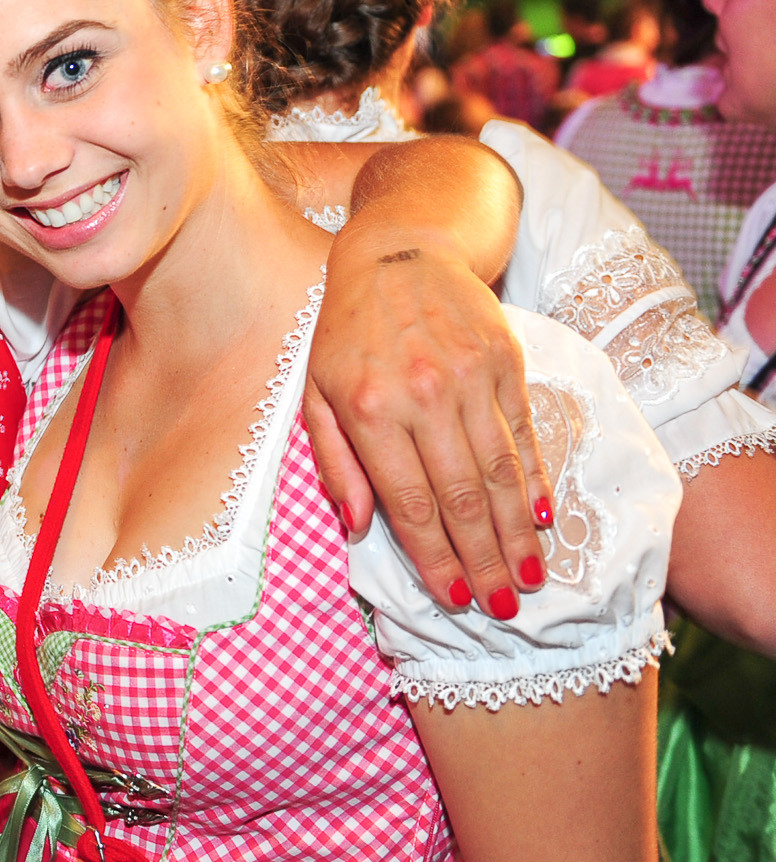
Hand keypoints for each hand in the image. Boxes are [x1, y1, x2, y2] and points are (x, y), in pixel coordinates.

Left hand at [307, 227, 551, 617]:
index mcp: (369, 409)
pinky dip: (536, 481)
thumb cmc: (347, 333)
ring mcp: (469, 378)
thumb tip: (357, 529)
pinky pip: (525, 434)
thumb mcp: (316, 394)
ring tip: (531, 579)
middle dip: (484, 561)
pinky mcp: (506, 362)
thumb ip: (333, 463)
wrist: (399, 252)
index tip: (452, 598)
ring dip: (518, 534)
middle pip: (461, 497)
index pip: (410, 503)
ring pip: (501, 472)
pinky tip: (544, 519)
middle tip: (503, 609)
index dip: (434, 557)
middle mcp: (422, 396)